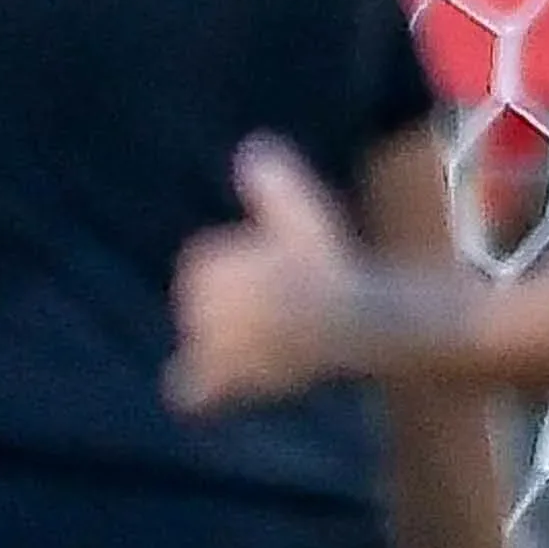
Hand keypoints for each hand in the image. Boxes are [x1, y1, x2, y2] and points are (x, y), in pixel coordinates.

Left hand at [166, 136, 373, 414]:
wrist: (354, 317)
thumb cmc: (331, 261)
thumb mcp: (303, 212)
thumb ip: (273, 182)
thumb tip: (252, 148)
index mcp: (202, 265)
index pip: (207, 272)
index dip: (247, 273)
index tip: (283, 273)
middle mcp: (195, 308)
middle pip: (204, 313)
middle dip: (235, 311)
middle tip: (289, 308)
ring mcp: (209, 347)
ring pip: (206, 347)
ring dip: (226, 346)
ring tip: (275, 340)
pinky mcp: (229, 382)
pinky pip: (198, 393)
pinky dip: (195, 395)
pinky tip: (194, 399)